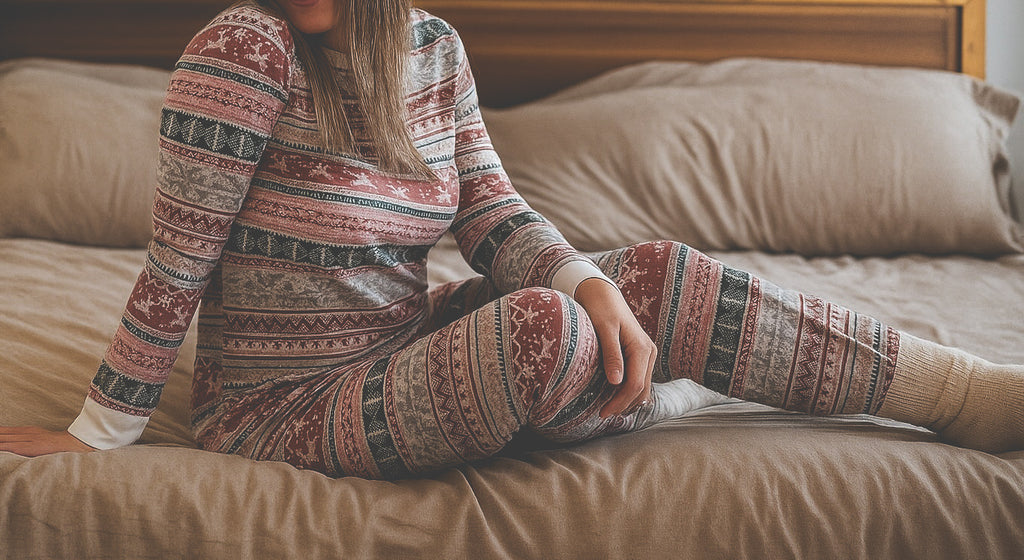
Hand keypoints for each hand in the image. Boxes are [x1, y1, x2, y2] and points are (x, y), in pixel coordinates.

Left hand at [0, 426, 94, 456]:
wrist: (73, 443)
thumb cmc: (57, 445)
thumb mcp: (40, 438)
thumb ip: (26, 439)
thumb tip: (14, 444)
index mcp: (26, 431)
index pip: (3, 431)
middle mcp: (24, 433)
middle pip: (1, 434)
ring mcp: (25, 440)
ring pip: (2, 439)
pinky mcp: (27, 447)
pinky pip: (9, 447)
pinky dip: (1, 446)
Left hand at [573, 277, 656, 417]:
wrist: (602, 293)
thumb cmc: (600, 308)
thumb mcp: (603, 329)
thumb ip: (611, 354)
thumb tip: (616, 382)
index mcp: (642, 348)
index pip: (635, 385)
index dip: (619, 402)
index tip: (602, 413)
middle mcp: (649, 353)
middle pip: (641, 390)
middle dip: (624, 405)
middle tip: (602, 415)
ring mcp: (647, 354)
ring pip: (642, 387)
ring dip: (627, 401)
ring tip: (606, 409)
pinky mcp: (640, 355)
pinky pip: (638, 379)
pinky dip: (628, 392)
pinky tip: (613, 397)